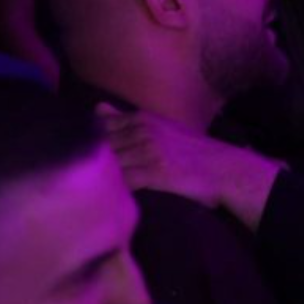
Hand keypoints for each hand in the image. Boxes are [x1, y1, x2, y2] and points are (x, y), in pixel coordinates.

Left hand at [96, 104, 280, 228]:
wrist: (221, 166)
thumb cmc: (188, 148)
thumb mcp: (157, 125)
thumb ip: (124, 119)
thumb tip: (97, 108)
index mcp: (141, 118)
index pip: (99, 128)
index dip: (87, 144)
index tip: (83, 156)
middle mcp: (142, 130)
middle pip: (100, 147)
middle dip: (88, 162)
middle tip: (82, 176)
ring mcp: (148, 151)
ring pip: (109, 164)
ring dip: (99, 178)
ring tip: (93, 189)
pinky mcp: (155, 172)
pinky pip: (123, 181)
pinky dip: (114, 189)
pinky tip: (111, 196)